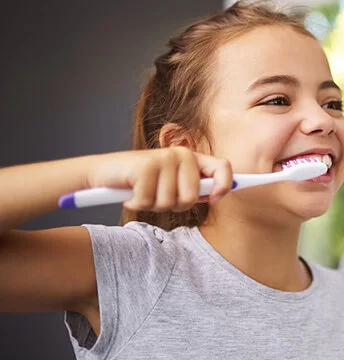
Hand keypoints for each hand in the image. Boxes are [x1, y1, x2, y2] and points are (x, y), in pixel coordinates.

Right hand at [88, 147, 232, 210]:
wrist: (103, 174)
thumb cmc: (140, 182)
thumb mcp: (171, 185)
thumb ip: (194, 188)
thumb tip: (218, 194)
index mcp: (192, 159)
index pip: (222, 167)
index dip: (225, 185)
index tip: (216, 198)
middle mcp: (181, 154)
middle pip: (192, 196)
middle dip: (174, 205)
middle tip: (157, 196)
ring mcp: (164, 158)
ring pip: (170, 202)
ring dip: (153, 205)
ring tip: (142, 192)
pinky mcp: (146, 166)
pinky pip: (149, 201)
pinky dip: (137, 203)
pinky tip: (130, 193)